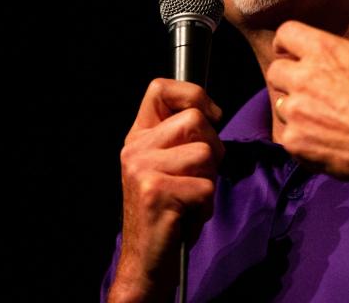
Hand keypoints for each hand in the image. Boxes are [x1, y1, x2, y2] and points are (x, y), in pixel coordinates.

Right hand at [109, 79, 224, 301]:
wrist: (146, 260)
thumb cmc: (169, 210)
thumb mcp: (171, 165)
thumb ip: (182, 137)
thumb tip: (212, 112)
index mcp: (139, 136)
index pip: (160, 87)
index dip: (193, 94)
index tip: (210, 116)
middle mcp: (135, 148)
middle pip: (195, 119)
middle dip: (213, 148)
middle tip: (199, 175)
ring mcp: (142, 169)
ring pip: (205, 152)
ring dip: (209, 179)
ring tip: (190, 197)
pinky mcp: (156, 193)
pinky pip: (205, 186)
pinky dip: (205, 205)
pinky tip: (187, 216)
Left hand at [266, 0, 348, 194]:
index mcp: (323, 51)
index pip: (285, 33)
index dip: (293, 41)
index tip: (304, 51)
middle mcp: (303, 79)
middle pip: (277, 69)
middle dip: (292, 74)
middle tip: (318, 85)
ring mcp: (297, 114)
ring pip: (280, 103)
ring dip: (296, 105)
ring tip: (326, 112)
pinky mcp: (297, 144)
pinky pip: (286, 136)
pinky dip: (301, 137)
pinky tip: (327, 136)